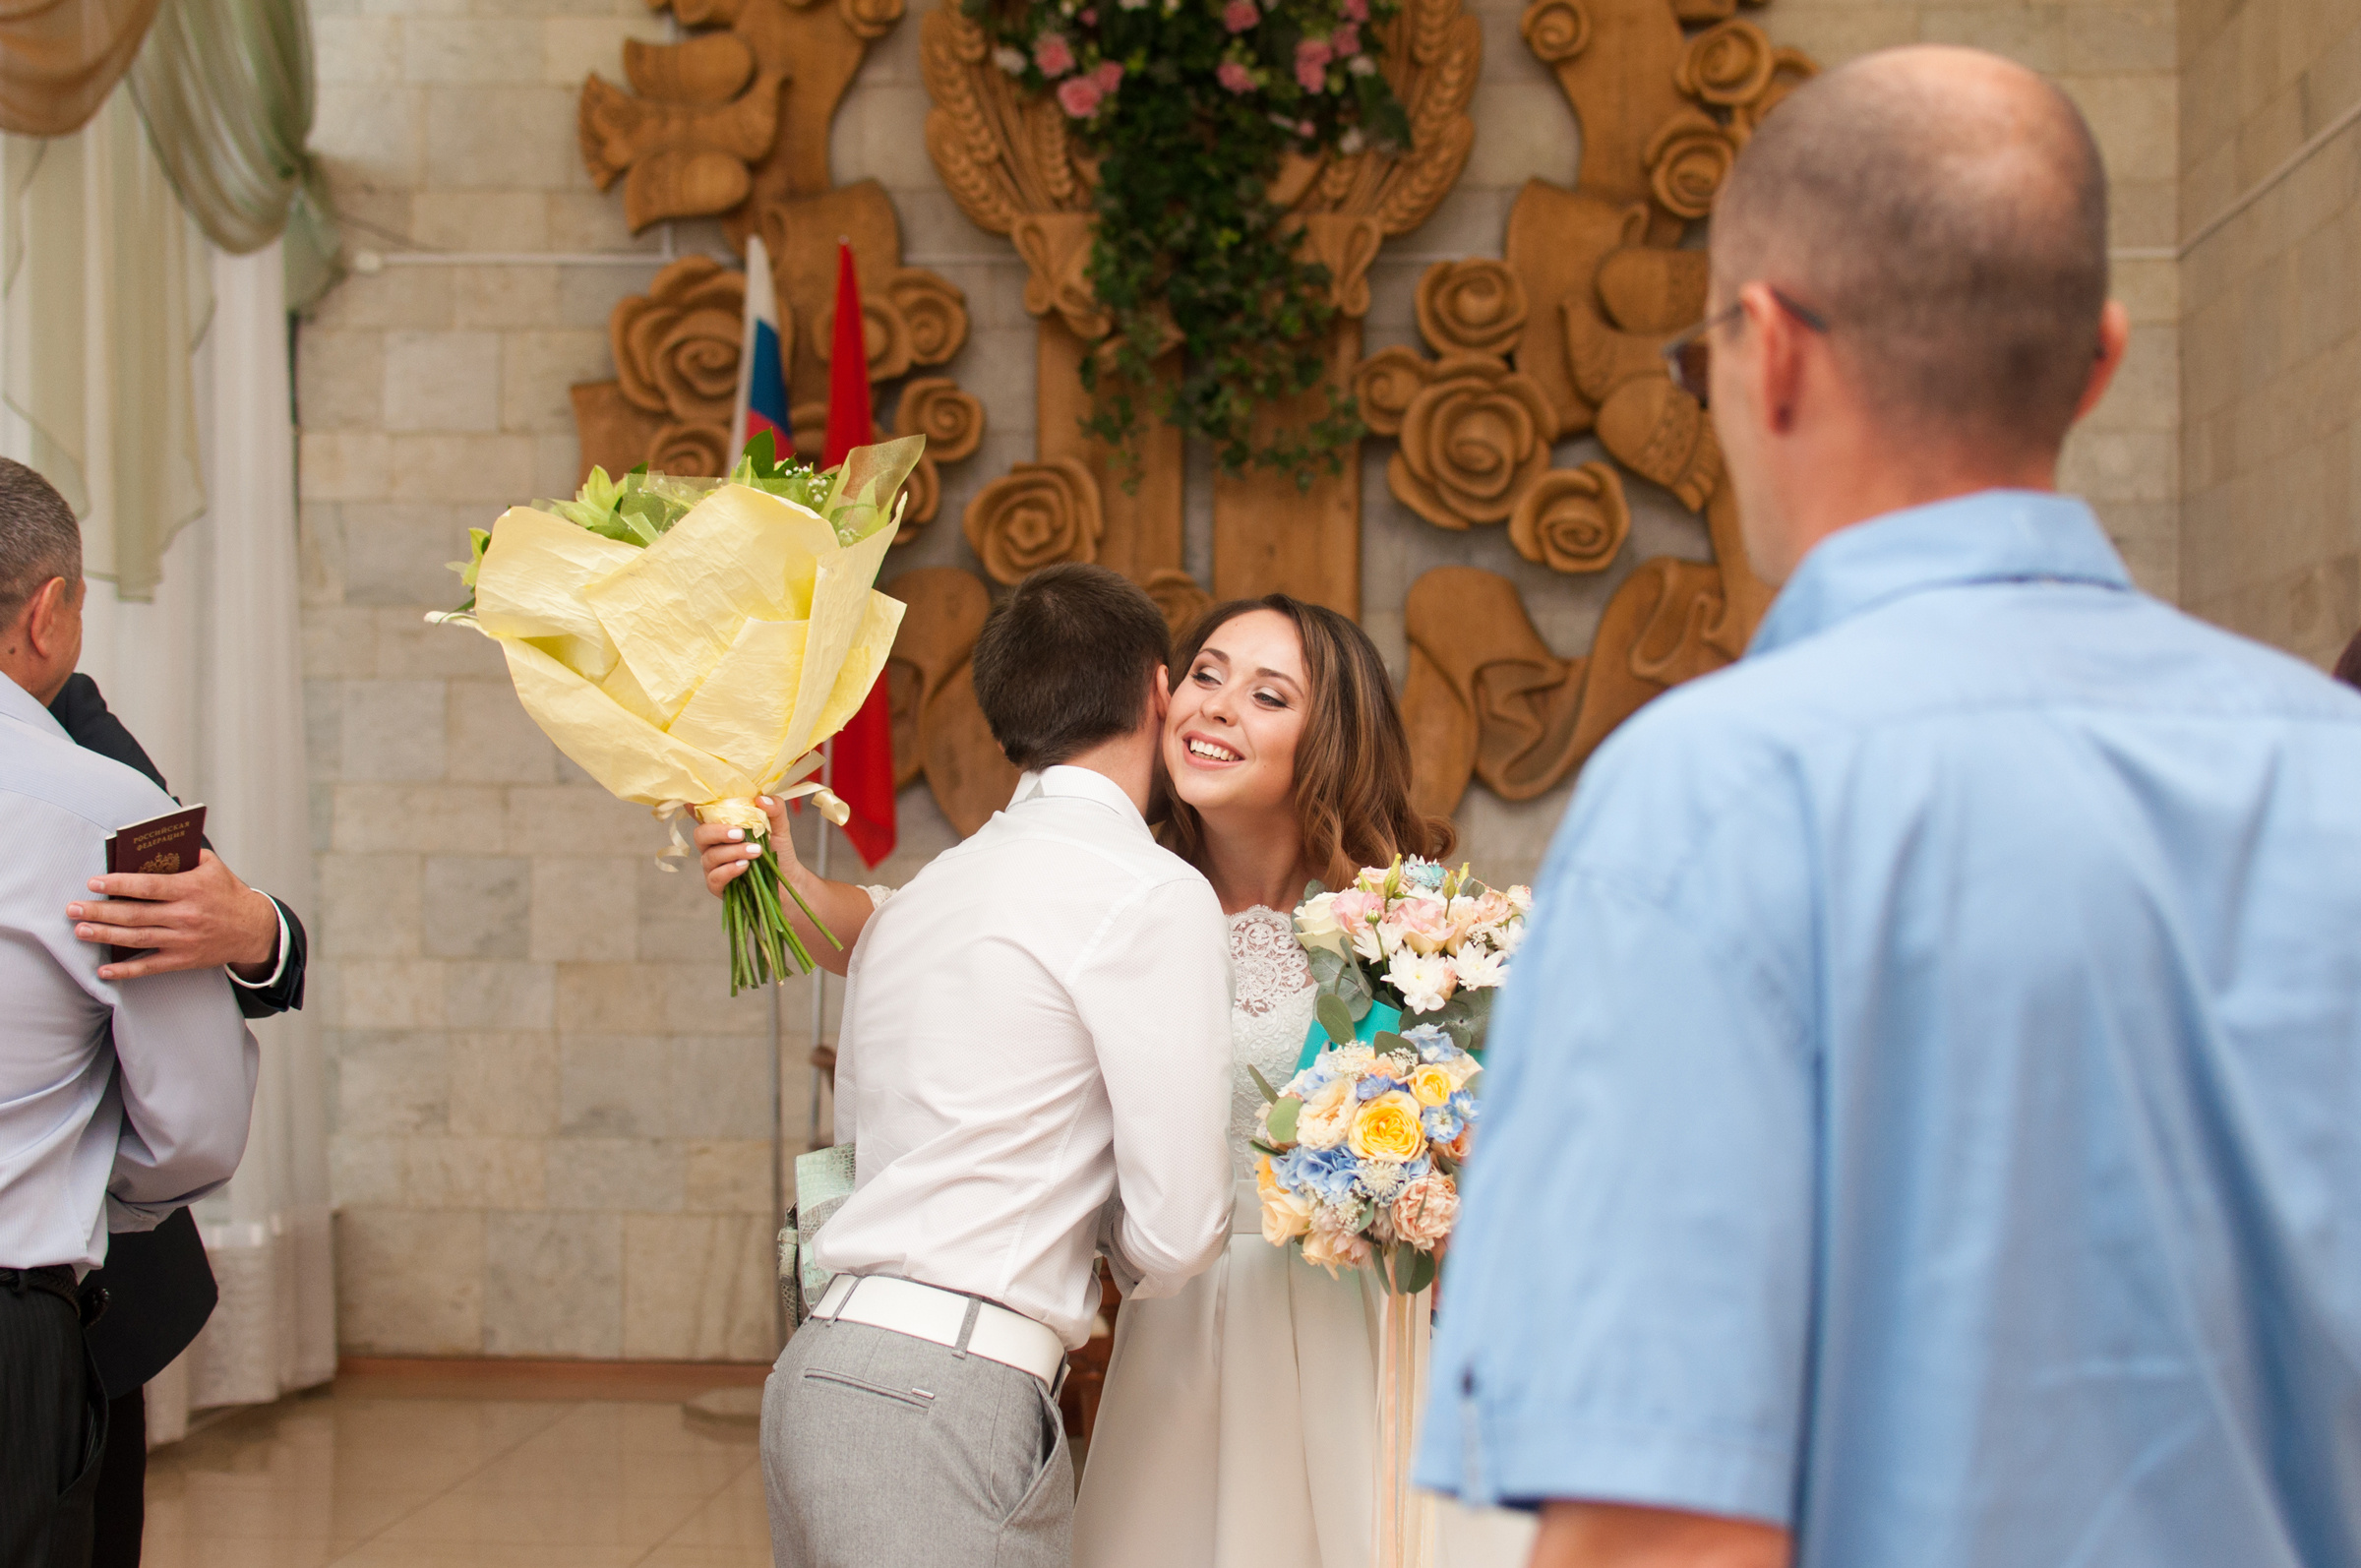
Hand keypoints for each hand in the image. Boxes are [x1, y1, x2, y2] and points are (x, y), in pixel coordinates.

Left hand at [68, 848, 281, 982]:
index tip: (93, 883)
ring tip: (80, 930)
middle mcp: (185, 915)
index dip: (118, 885)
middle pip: (134, 915)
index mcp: (191, 889)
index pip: (147, 886)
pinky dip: (125, 971)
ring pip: (136, 939)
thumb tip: (147, 851)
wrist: (254, 929)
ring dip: (104, 936)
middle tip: (73, 909)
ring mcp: (183, 940)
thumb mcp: (212, 867)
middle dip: (99, 912)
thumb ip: (183, 856)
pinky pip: (149, 967)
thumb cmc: (228, 894)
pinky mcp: (183, 959)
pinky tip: (103, 970)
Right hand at [695, 795, 795, 898]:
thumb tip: (760, 799)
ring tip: (756, 851)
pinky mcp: (718, 885)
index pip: (702, 815)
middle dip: (718, 832)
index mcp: (723, 827)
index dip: (693, 808)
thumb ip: (775, 809)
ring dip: (733, 852)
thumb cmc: (778, 850)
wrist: (788, 878)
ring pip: (710, 856)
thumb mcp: (779, 827)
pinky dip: (729, 870)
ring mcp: (713, 866)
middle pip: (700, 834)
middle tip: (740, 833)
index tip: (691, 803)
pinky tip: (745, 866)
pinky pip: (715, 877)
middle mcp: (713, 845)